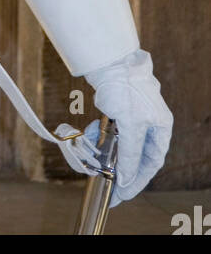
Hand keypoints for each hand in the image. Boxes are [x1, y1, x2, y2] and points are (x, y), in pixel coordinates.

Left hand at [83, 49, 172, 205]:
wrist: (107, 60)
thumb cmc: (125, 88)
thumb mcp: (130, 126)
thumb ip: (130, 154)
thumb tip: (127, 178)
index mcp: (161, 127)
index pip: (151, 162)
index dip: (137, 180)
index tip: (123, 193)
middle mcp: (150, 122)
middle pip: (136, 154)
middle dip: (119, 167)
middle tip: (106, 184)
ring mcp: (133, 115)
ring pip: (120, 143)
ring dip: (107, 150)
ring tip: (94, 155)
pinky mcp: (118, 109)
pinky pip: (110, 131)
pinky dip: (100, 135)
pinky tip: (92, 134)